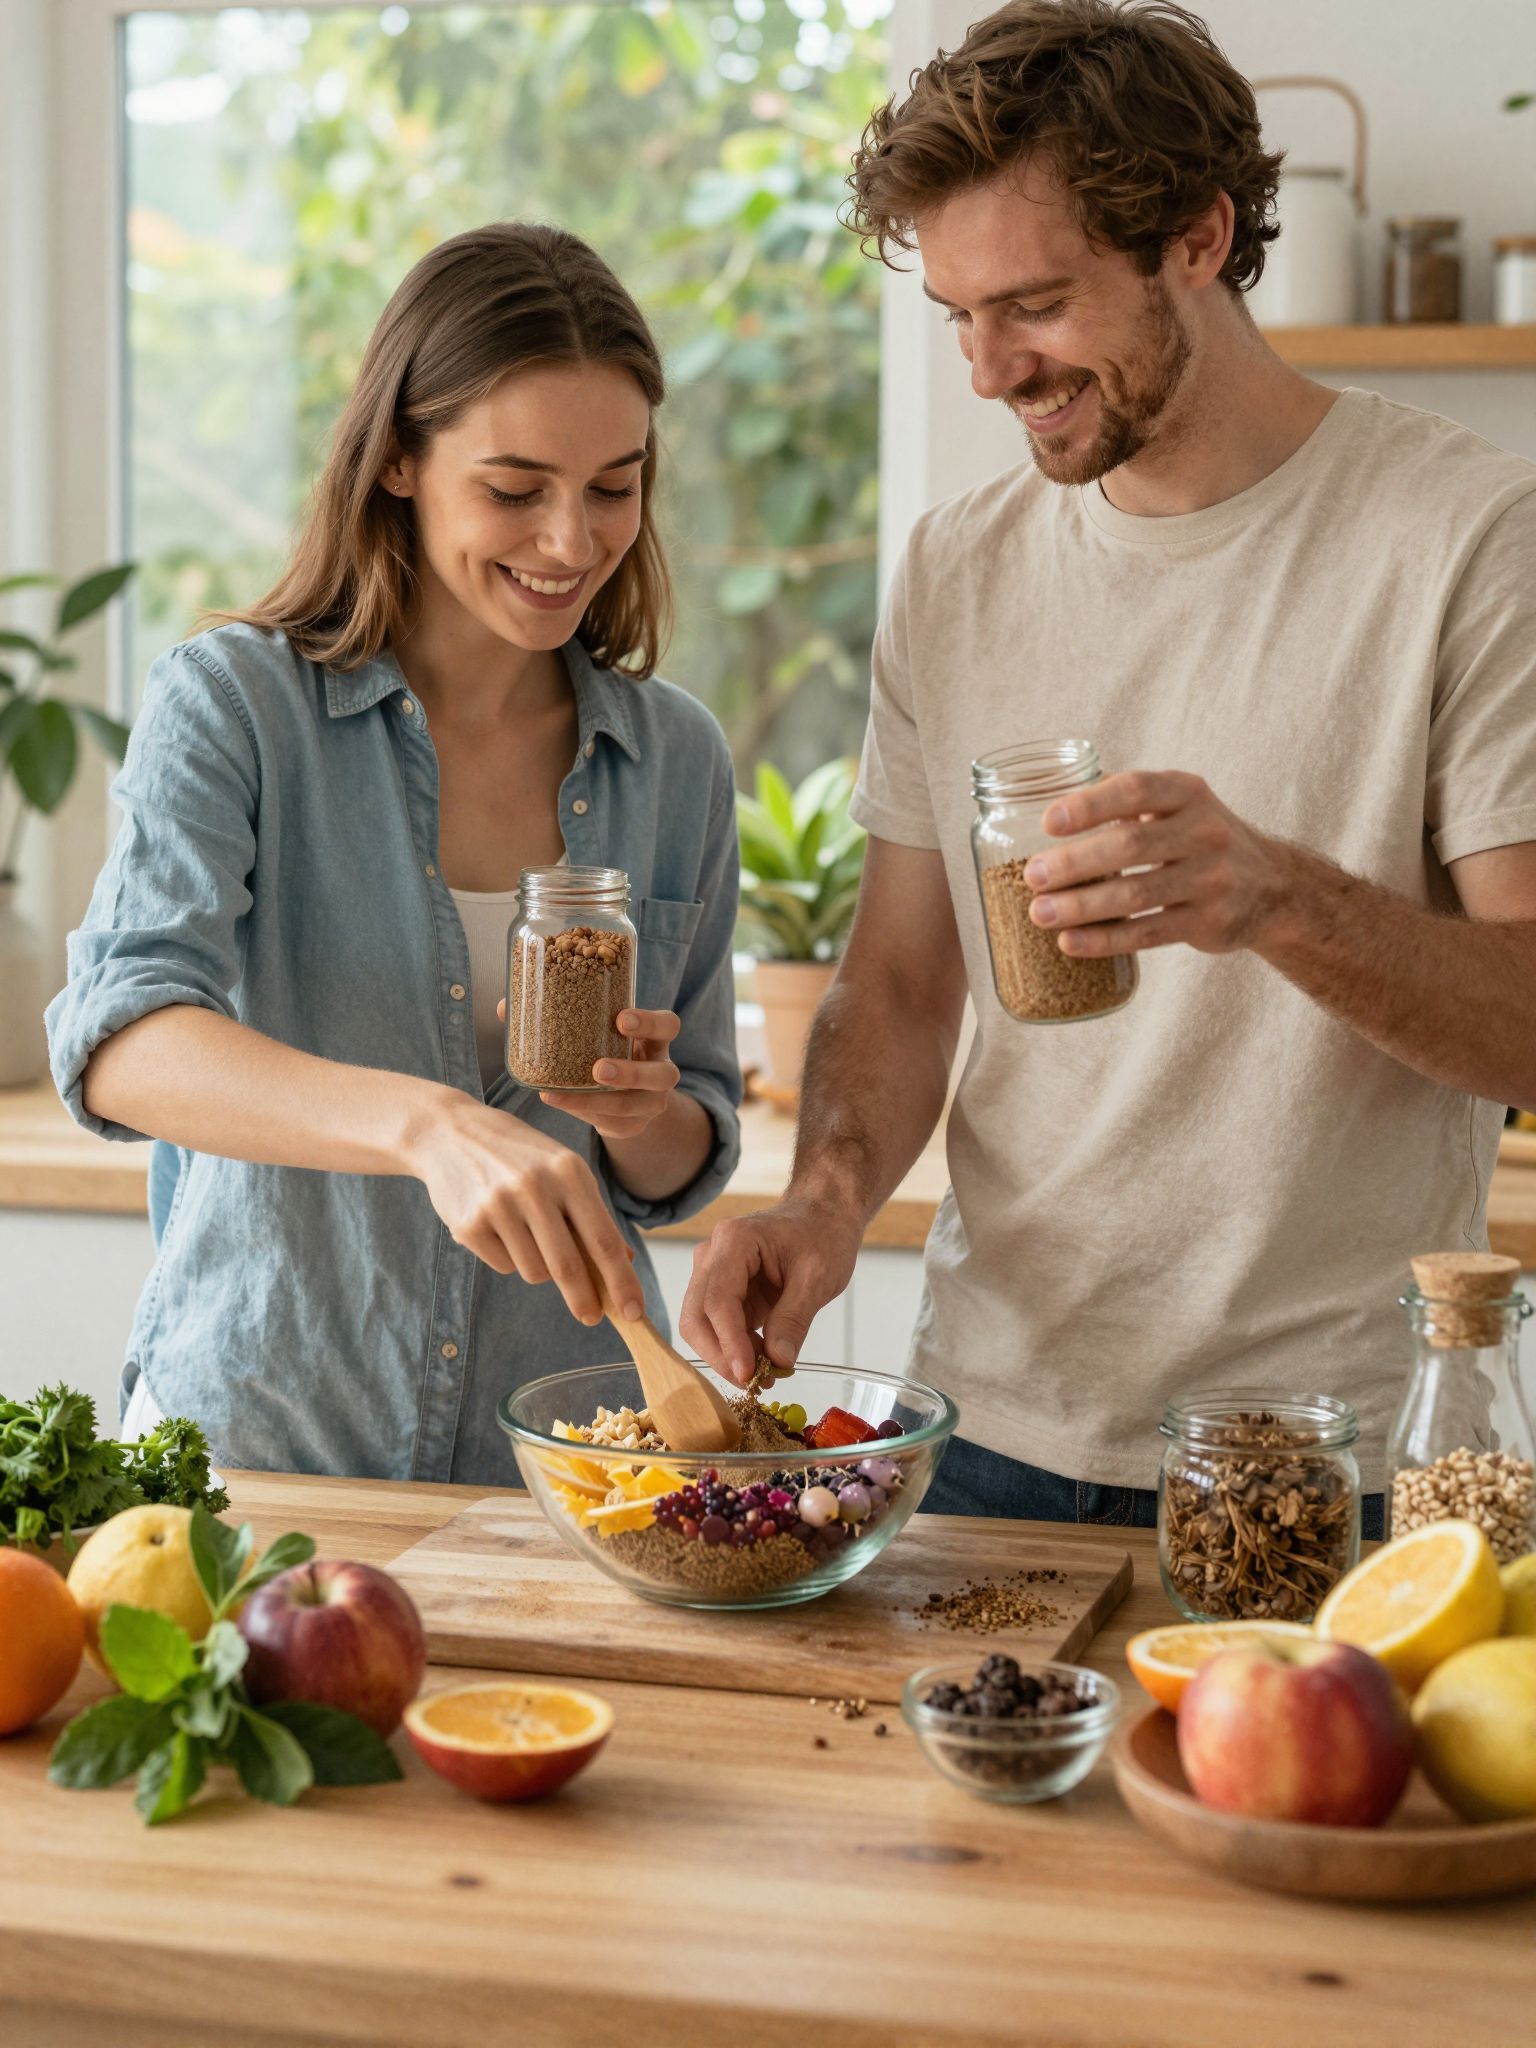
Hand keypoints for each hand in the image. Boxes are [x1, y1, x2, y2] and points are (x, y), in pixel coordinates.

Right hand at [403, 1091, 642, 1325]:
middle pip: (568, 1266)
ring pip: (534, 1271)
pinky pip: (503, 1266)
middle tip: (591, 1316)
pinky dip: (508, 1257)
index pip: (603, 1239)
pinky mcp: (469, 1225)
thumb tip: (624, 1261)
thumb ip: (592, 1214)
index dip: (621, 1280)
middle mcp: (534, 1187)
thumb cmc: (519, 1156)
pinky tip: (498, 1227)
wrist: (451, 1134)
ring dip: (538, 1267)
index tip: (634, 1311)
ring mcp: (498, 1206)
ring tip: (526, 1232)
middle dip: (584, 1299)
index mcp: (569, 1172)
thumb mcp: (563, 1170)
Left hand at [497, 1004, 682, 1140]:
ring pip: (638, 1106)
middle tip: (598, 1069)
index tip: (621, 1019)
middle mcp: (660, 1071)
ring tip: (561, 1097)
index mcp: (654, 1040)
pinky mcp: (634, 1126)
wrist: (624, 1093)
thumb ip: (558, 1017)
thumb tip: (505, 1007)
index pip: (668, 1026)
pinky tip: (560, 1105)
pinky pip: (615, 1125)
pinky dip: (585, 1114)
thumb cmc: (603, 1050)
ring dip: (601, 1102)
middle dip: (632, 1072)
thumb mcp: (594, 1033)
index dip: (650, 1023)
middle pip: (664, 1074)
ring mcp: (651, 1103)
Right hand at [679, 1199, 861, 1387]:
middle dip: (720, 1354)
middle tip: (753, 1383)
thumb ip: (794, 1319)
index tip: (748, 1374)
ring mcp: (713, 1272)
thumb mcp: (818, 1277)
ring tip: (763, 1374)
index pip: (718, 1300)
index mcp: (734, 1241)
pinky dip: (733, 1348)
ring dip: (725, 1355)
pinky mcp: (722, 1291)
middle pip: (697, 1315)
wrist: (823, 1218)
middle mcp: (712, 1255)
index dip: (729, 1342)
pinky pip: (716, 1326)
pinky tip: (761, 1360)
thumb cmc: (822, 1236)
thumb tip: (778, 1362)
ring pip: (700, 1324)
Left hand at [1022, 770, 1296, 956]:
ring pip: (1136, 894)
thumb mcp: (1178, 804)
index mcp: (1188, 793)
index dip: (1090, 805)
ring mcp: (1212, 879)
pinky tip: (1071, 943)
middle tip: (1032, 876)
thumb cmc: (1200, 839)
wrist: (1273, 887)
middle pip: (1130, 845)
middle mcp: (1205, 831)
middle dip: (1075, 862)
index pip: (1136, 790)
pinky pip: (1149, 933)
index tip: (1048, 822)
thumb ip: (1125, 795)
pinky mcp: (1210, 922)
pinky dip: (1105, 940)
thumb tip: (1049, 790)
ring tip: (1040, 913)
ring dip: (1082, 906)